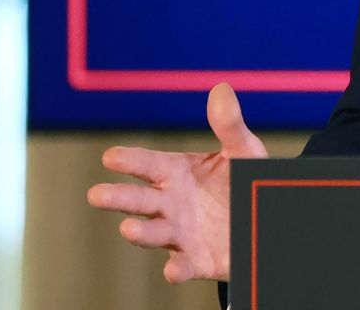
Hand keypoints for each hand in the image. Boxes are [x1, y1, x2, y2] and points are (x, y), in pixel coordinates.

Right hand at [86, 83, 267, 282]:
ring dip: (140, 232)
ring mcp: (181, 232)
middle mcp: (171, 203)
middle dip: (118, 197)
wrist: (262, 218)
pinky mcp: (196, 259)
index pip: (148, 164)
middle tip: (97, 194)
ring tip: (128, 228)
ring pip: (153, 233)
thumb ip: (230, 125)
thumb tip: (220, 88)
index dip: (130, 160)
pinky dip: (176, 269)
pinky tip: (172, 270)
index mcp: (177, 172)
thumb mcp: (243, 151)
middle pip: (139, 200)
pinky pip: (183, 265)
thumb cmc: (243, 179)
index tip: (111, 156)